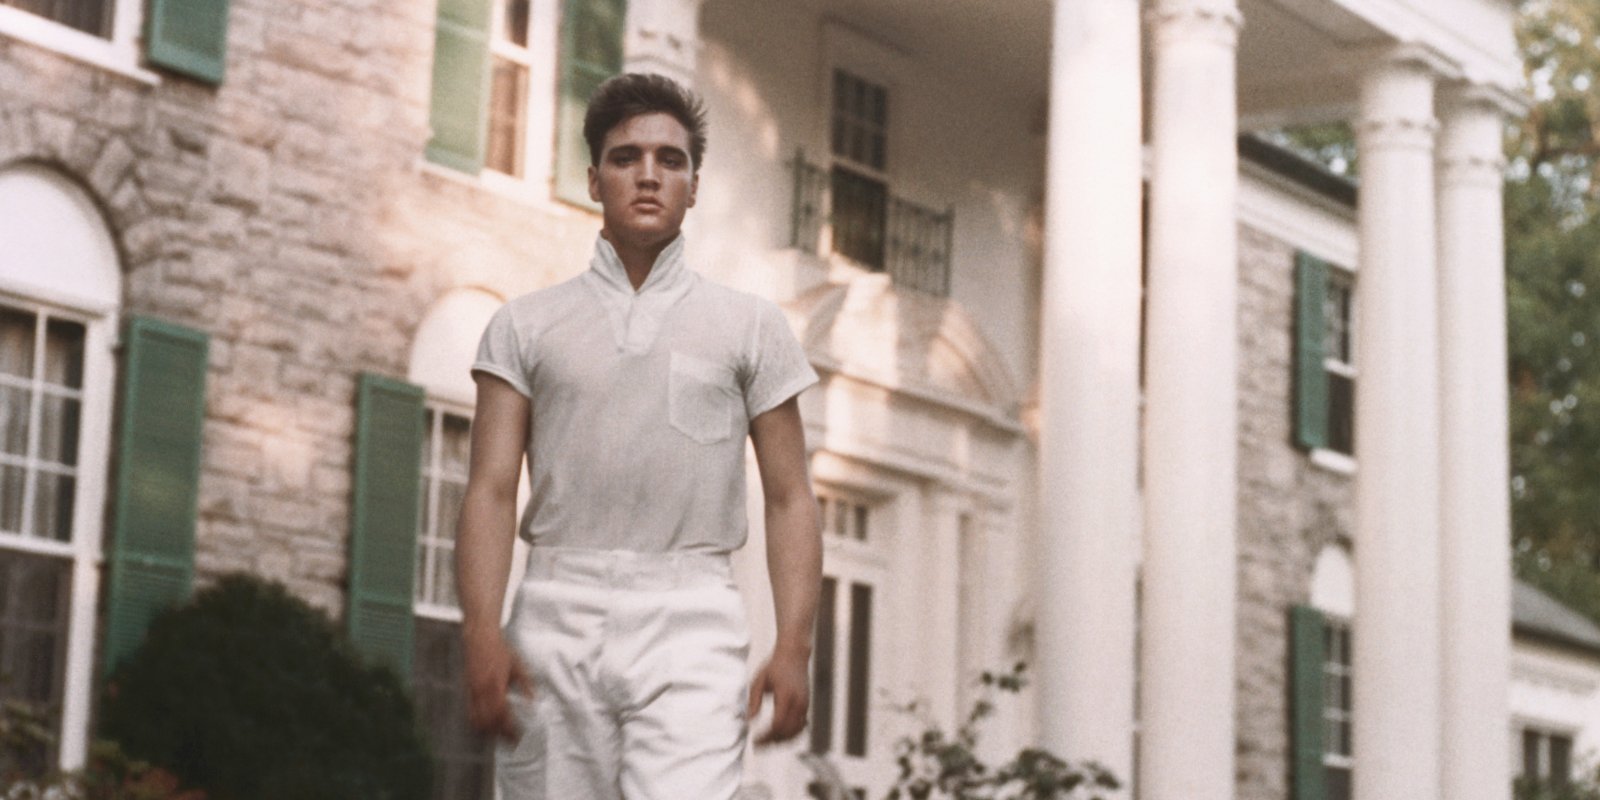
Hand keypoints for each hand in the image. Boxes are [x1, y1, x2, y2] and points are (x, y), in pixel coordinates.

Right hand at [463, 627, 534, 742]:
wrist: (480, 638)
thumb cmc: (500, 650)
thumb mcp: (518, 666)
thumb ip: (526, 685)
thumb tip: (533, 702)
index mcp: (495, 685)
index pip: (501, 714)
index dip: (509, 728)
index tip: (519, 736)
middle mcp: (481, 691)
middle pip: (488, 722)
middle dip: (500, 735)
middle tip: (513, 741)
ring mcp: (472, 691)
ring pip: (477, 720)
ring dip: (489, 731)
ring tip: (502, 737)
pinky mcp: (467, 691)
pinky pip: (471, 712)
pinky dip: (479, 723)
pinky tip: (488, 726)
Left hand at [747, 644, 809, 744]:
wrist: (794, 654)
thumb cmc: (773, 666)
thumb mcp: (758, 680)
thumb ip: (754, 701)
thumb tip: (749, 721)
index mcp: (786, 695)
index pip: (778, 724)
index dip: (767, 736)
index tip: (754, 740)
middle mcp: (798, 702)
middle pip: (788, 731)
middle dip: (773, 742)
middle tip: (757, 746)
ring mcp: (804, 704)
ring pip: (796, 732)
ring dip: (782, 741)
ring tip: (767, 744)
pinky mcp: (806, 705)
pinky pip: (801, 726)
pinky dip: (791, 735)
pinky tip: (779, 737)